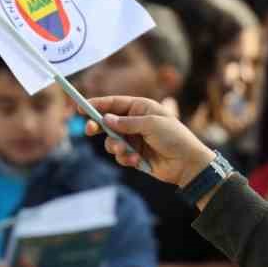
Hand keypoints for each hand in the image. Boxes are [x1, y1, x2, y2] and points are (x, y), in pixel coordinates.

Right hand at [85, 96, 216, 188]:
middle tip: (90, 130)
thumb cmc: (174, 137)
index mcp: (141, 107)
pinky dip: (125, 158)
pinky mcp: (135, 155)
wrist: (187, 163)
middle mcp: (135, 121)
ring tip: (127, 151)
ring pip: (111, 141)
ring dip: (115, 147)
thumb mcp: (151, 124)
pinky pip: (120, 156)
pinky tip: (137, 161)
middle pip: (107, 122)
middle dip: (98, 126)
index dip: (96, 104)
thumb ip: (126, 122)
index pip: (114, 103)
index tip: (80, 107)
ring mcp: (134, 139)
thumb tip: (105, 119)